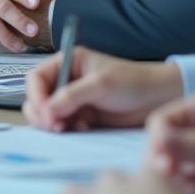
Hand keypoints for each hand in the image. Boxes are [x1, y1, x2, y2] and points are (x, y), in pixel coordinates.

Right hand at [24, 48, 183, 131]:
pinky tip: (82, 129)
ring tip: (68, 128)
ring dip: (53, 123)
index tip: (45, 112)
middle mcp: (67, 80)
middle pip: (37, 98)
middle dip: (42, 113)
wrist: (158, 99)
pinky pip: (63, 125)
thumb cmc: (134, 82)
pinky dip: (66, 130)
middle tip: (54, 126)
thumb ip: (71, 96)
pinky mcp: (82, 116)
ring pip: (48, 114)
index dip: (36, 96)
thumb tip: (47, 110)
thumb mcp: (101, 85)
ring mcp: (73, 100)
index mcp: (68, 62)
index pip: (37, 78)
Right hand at [145, 92, 194, 193]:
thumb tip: (158, 140)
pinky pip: (186, 184)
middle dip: (161, 162)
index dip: (156, 141)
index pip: (160, 123)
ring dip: (171, 179)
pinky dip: (185, 192)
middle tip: (169, 178)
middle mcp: (194, 131)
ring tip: (183, 191)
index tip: (161, 161)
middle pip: (161, 146)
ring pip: (171, 167)